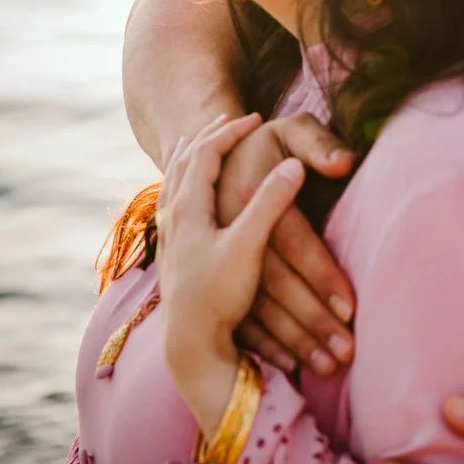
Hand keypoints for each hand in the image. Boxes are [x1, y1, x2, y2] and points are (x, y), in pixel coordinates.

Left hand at [155, 112, 305, 384]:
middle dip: (208, 137)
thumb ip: (270, 204)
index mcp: (190, 207)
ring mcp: (170, 236)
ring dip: (189, 157)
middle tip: (227, 120)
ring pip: (173, 183)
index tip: (253, 118)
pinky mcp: (172, 254)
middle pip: (185, 163)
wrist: (190, 344)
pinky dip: (180, 184)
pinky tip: (184, 192)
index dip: (229, 132)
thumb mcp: (249, 246)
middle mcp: (174, 216)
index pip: (205, 153)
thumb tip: (294, 166)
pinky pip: (171, 203)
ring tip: (195, 143)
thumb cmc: (219, 295)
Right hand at [214, 113, 358, 378]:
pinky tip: (293, 363)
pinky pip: (239, 315)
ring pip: (257, 307)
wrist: (213, 157)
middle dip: (312, 321)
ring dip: (294, 340)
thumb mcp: (290, 132)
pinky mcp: (210, 274)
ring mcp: (213, 255)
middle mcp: (224, 227)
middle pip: (275, 283)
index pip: (291, 240)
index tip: (351, 307)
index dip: (321, 273)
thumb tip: (344, 163)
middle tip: (346, 353)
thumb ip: (317, 142)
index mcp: (242, 192)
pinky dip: (267, 343)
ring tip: (330, 366)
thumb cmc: (265, 145)